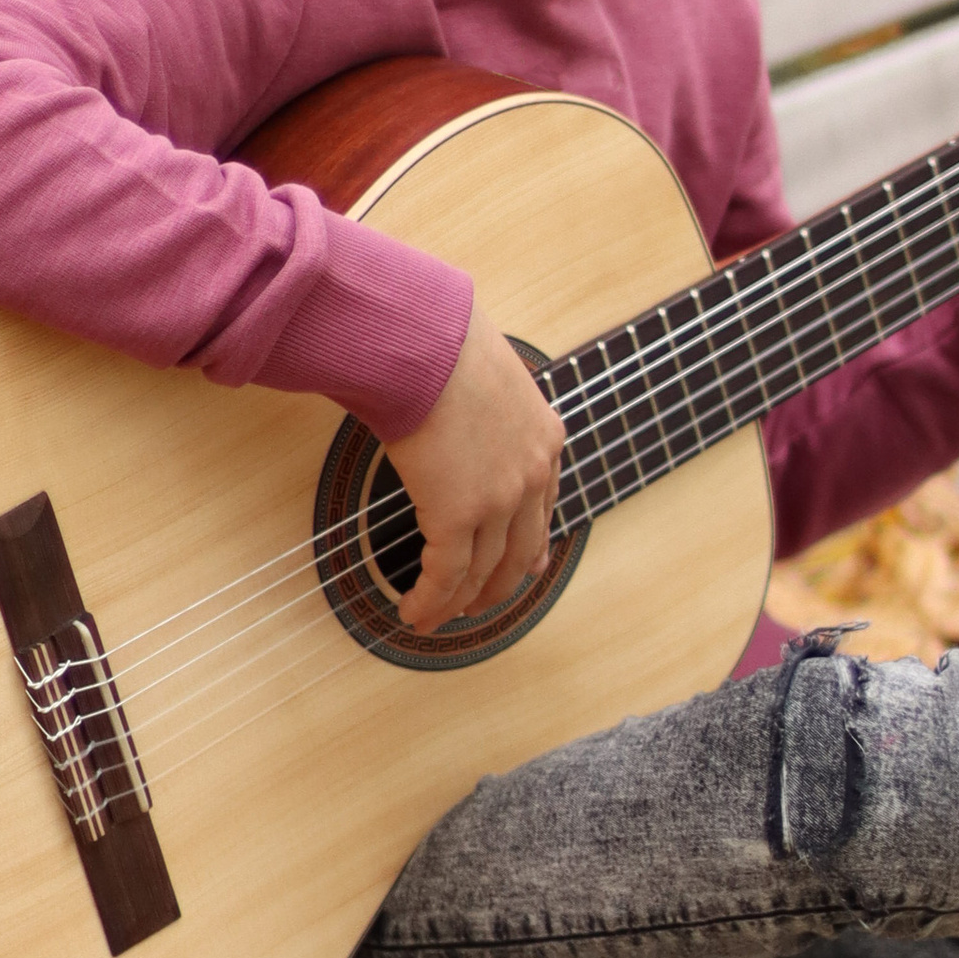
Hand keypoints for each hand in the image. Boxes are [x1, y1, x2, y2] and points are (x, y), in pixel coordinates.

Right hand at [380, 293, 567, 635]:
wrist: (424, 338)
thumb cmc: (440, 341)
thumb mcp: (488, 374)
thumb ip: (490, 405)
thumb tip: (459, 401)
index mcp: (545, 438)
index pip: (544, 507)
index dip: (531, 546)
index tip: (526, 568)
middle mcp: (531, 474)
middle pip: (521, 552)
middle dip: (497, 586)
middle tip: (476, 605)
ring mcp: (500, 498)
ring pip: (483, 572)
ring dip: (457, 603)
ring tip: (433, 618)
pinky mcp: (459, 513)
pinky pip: (446, 574)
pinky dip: (430, 600)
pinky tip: (413, 611)